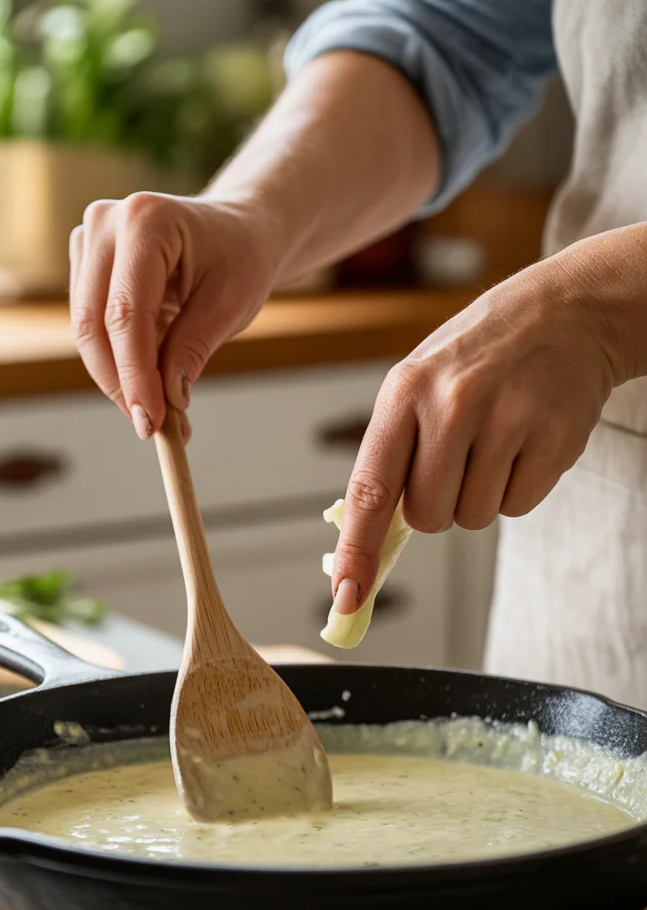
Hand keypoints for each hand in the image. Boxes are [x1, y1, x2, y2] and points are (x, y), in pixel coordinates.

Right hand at [69, 193, 280, 437]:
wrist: (238, 231)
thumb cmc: (240, 258)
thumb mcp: (231, 305)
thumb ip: (193, 349)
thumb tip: (167, 401)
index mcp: (146, 220)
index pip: (126, 313)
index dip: (135, 375)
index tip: (150, 423)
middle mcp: (105, 223)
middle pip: (92, 324)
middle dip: (121, 383)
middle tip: (152, 428)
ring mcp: (87, 241)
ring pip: (86, 332)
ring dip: (119, 378)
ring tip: (162, 407)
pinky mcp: (84, 265)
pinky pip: (91, 329)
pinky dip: (118, 362)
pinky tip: (151, 376)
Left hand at [330, 249, 617, 615]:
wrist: (563, 314)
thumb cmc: (475, 360)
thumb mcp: (416, 386)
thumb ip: (388, 456)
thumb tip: (362, 540)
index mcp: (405, 392)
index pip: (371, 490)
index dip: (358, 550)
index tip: (346, 596)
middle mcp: (453, 404)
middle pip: (429, 517)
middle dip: (438, 504)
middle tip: (457, 456)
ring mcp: (507, 419)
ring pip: (474, 518)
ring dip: (480, 495)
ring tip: (494, 439)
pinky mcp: (555, 437)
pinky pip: (518, 507)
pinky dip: (518, 488)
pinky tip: (523, 442)